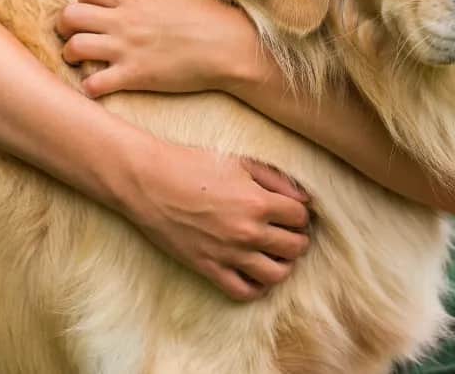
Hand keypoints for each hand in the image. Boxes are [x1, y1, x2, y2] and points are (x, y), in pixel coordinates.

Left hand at [56, 0, 260, 96]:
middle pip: (70, 16)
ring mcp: (126, 49)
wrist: (230, 47)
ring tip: (79, 61)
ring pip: (73, 48)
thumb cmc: (211, 14)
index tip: (90, 10)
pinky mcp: (134, 76)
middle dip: (64, 26)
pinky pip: (94, 84)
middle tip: (73, 34)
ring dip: (70, 55)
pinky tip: (97, 86)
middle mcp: (123, 21)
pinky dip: (89, 87)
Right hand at [123, 140, 311, 300]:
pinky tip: (254, 272)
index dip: (299, 213)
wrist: (149, 181)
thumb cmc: (192, 164)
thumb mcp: (239, 162)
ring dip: (283, 265)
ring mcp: (228, 253)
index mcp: (257, 201)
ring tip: (274, 253)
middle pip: (295, 247)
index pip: (300, 216)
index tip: (290, 211)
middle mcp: (247, 231)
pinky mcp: (208, 268)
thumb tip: (305, 199)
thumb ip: (276, 179)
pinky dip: (256, 288)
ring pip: (276, 275)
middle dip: (296, 238)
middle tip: (286, 231)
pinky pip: (243, 292)